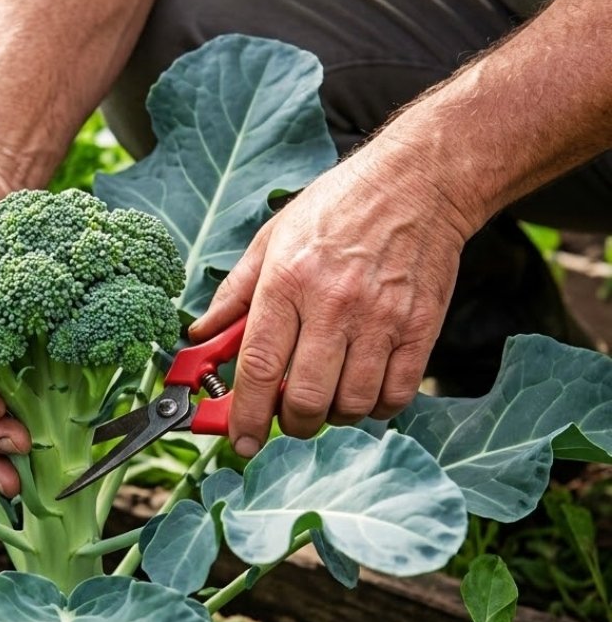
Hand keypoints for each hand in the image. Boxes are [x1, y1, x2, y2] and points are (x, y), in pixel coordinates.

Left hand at [189, 154, 472, 455]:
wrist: (418, 181)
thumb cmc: (338, 207)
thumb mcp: (272, 238)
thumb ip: (234, 293)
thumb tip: (201, 334)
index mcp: (287, 281)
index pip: (260, 367)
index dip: (246, 414)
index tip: (240, 440)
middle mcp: (333, 304)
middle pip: (307, 399)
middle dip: (290, 424)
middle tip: (287, 418)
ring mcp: (381, 319)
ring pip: (352, 404)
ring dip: (333, 417)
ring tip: (327, 397)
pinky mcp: (420, 327)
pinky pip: (396, 395)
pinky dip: (375, 407)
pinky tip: (363, 389)